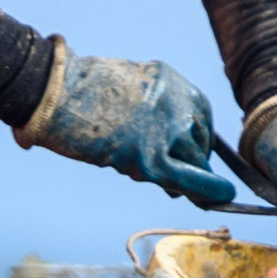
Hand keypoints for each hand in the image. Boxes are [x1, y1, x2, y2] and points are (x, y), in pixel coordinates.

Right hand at [19, 44, 246, 210]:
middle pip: (198, 139)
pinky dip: (208, 190)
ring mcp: (165, 127)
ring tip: (170, 186)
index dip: (199, 139)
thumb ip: (143, 110)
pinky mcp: (151, 155)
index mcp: (167, 79)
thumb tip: (153, 142)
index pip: (199, 114)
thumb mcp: (122, 88)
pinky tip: (222, 197)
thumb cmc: (74, 93)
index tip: (197, 154)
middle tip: (185, 180)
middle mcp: (174, 100)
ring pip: (193, 161)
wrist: (54, 92)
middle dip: (194, 162)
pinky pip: (189, 178)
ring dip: (188, 178)